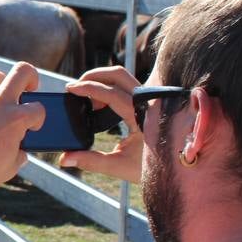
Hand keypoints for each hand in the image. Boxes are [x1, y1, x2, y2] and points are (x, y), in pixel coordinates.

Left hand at [0, 62, 44, 205]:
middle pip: (22, 71)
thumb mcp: (11, 166)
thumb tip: (21, 146)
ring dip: (0, 84)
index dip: (38, 118)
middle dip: (30, 77)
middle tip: (28, 87)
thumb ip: (20, 150)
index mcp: (16, 119)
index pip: (38, 108)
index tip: (32, 125)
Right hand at [58, 66, 142, 183]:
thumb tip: (64, 159)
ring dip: (102, 80)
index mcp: (142, 116)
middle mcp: (149, 103)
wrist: (177, 168)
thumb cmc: (152, 168)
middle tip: (76, 87)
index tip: (70, 89)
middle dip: (94, 75)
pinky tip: (100, 106)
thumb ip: (90, 161)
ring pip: (124, 76)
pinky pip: (128, 85)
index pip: (112, 93)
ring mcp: (151, 100)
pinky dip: (110, 87)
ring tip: (87, 100)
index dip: (88, 88)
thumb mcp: (118, 166)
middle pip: (118, 74)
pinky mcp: (149, 102)